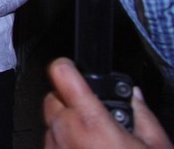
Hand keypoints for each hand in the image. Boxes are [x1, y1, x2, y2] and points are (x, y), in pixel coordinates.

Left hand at [44, 57, 171, 148]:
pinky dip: (64, 143)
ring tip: (94, 140)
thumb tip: (133, 96)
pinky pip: (51, 143)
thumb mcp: (156, 146)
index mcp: (90, 121)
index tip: (71, 66)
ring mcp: (54, 148)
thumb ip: (142, 114)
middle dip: (70, 102)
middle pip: (54, 98)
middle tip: (95, 116)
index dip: (67, 67)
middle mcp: (65, 133)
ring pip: (51, 123)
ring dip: (67, 125)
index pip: (62, 74)